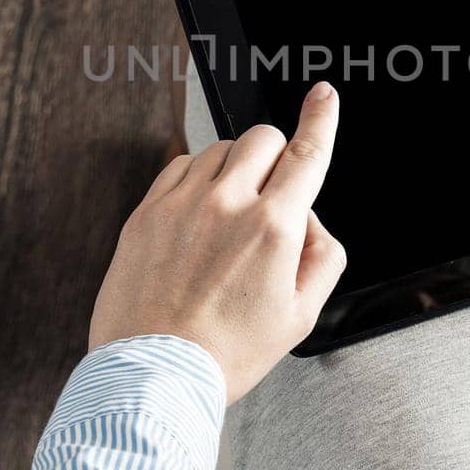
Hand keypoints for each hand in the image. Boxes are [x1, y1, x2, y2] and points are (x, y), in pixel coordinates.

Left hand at [89, 83, 346, 402]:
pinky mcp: (146, 212)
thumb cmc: (226, 354)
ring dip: (236, 168)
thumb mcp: (300, 316)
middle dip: (276, 155)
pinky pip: (181, 165)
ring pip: (220, 149)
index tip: (323, 96)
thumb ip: (322, 257)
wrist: (155, 374)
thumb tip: (309, 220)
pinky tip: (199, 214)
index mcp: (272, 229)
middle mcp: (227, 205)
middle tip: (271, 194)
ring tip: (229, 220)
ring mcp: (181, 204)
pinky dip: (198, 177)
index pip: (306, 153)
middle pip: (262, 138)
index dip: (321, 118)